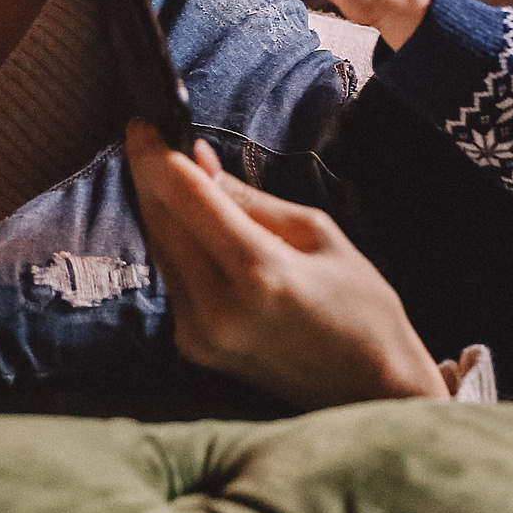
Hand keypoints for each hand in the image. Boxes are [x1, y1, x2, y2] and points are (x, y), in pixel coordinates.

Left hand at [125, 119, 449, 405]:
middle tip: (153, 137)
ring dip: (162, 209)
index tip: (143, 122)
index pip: (186, 197)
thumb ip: (252, 201)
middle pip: (161, 222)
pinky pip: (173, 280)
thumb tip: (200, 164)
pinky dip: (177, 244)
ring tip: (176, 175)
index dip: (155, 154)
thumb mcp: (320, 236)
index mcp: (257, 273)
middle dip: (151, 176)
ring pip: (161, 250)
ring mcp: (199, 334)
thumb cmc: (364, 309)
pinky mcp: (193, 349)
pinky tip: (193, 225)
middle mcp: (216, 307)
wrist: (370, 390)